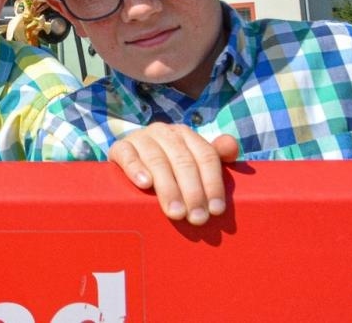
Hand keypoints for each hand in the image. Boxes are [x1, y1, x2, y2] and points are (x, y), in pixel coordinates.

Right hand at [108, 124, 238, 225]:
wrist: (130, 160)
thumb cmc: (168, 167)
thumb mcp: (193, 160)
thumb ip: (216, 155)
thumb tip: (232, 145)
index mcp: (186, 135)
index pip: (205, 156)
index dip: (213, 183)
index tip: (216, 209)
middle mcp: (164, 132)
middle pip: (183, 161)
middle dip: (192, 192)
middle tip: (197, 218)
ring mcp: (141, 138)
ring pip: (157, 160)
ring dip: (168, 188)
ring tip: (175, 212)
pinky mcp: (119, 147)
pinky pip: (127, 154)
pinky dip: (136, 169)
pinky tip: (145, 184)